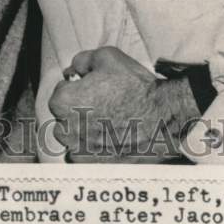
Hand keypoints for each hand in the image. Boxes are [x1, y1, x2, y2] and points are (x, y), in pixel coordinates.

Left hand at [48, 46, 198, 162]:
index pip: (60, 93)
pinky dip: (93, 152)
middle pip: (63, 118)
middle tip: (100, 106)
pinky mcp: (96, 167)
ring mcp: (80, 152)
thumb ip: (81, 60)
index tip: (92, 89)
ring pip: (72, 140)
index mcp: (63, 102)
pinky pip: (85, 159)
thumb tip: (72, 70)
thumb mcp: (106, 57)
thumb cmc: (134, 85)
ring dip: (83, 133)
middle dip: (77, 111)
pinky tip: (110, 141)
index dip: (76, 88)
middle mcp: (66, 130)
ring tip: (106, 125)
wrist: (163, 115)